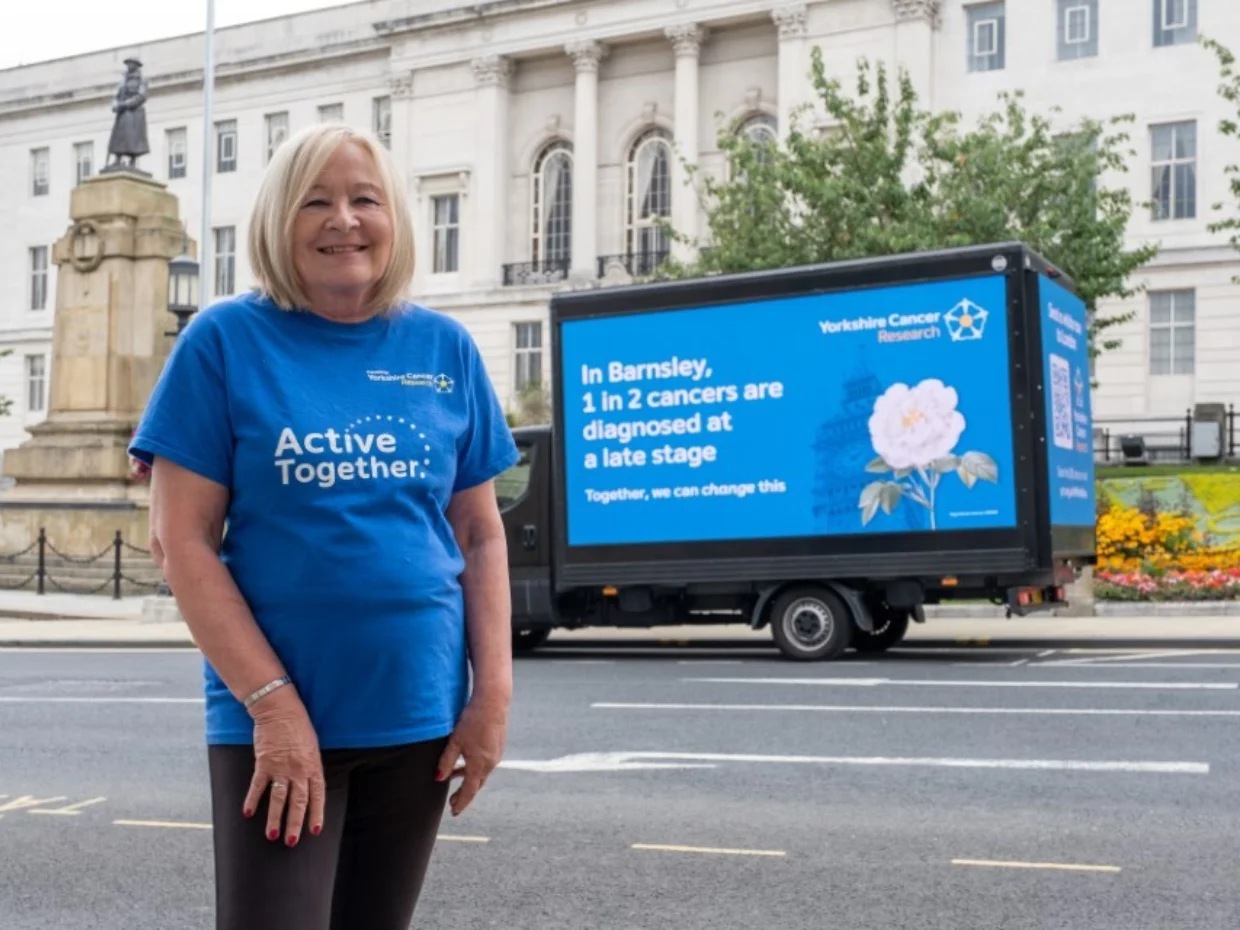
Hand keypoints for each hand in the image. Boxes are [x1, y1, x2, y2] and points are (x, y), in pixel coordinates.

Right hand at [243, 687, 325, 846]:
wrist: (280, 709)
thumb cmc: (299, 727)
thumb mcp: (312, 747)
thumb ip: (310, 767)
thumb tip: (308, 786)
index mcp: (313, 766)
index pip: (317, 795)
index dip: (316, 813)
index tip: (315, 830)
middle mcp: (299, 770)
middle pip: (298, 802)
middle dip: (295, 823)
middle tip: (291, 841)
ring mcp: (281, 767)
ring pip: (278, 798)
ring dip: (274, 818)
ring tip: (272, 835)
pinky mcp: (264, 763)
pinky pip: (258, 786)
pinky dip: (253, 800)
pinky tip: (248, 813)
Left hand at [436, 698, 508, 816]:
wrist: (494, 701)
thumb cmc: (473, 720)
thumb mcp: (455, 741)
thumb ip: (446, 761)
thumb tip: (438, 779)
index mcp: (480, 764)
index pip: (470, 790)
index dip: (461, 802)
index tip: (454, 812)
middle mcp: (491, 762)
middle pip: (477, 784)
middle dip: (464, 793)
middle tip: (452, 802)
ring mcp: (497, 754)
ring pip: (481, 773)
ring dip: (468, 778)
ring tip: (452, 778)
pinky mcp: (498, 745)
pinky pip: (486, 763)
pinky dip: (474, 767)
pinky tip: (465, 761)